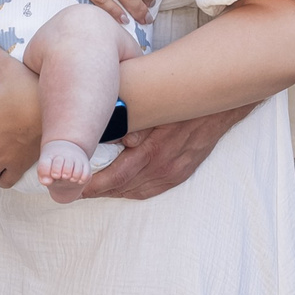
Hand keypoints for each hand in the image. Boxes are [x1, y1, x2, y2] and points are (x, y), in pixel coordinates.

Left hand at [81, 105, 249, 201]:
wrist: (218, 104)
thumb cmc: (181, 101)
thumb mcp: (152, 108)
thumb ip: (129, 124)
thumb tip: (103, 135)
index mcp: (153, 152)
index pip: (116, 177)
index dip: (94, 185)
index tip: (76, 187)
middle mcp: (164, 167)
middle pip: (124, 187)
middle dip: (99, 190)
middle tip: (78, 189)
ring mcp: (175, 172)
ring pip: (139, 191)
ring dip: (116, 192)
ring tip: (96, 189)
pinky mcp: (182, 172)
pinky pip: (154, 188)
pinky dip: (136, 190)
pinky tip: (125, 187)